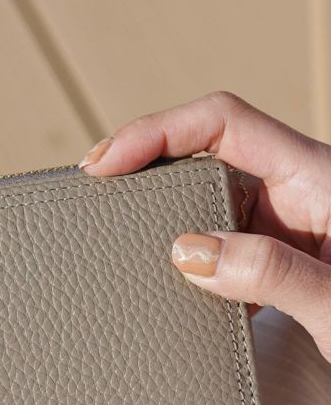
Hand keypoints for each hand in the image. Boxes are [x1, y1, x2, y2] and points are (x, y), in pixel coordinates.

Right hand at [78, 90, 330, 362]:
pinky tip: (174, 282)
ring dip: (165, 217)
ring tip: (121, 237)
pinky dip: (190, 256)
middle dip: (147, 167)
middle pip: (206, 152)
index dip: (156, 132)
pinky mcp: (282, 254)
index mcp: (319, 180)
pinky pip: (223, 239)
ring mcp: (289, 223)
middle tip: (97, 193)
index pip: (223, 122)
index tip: (105, 164)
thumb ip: (274, 275)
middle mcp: (301, 191)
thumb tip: (188, 249)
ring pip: (211, 199)